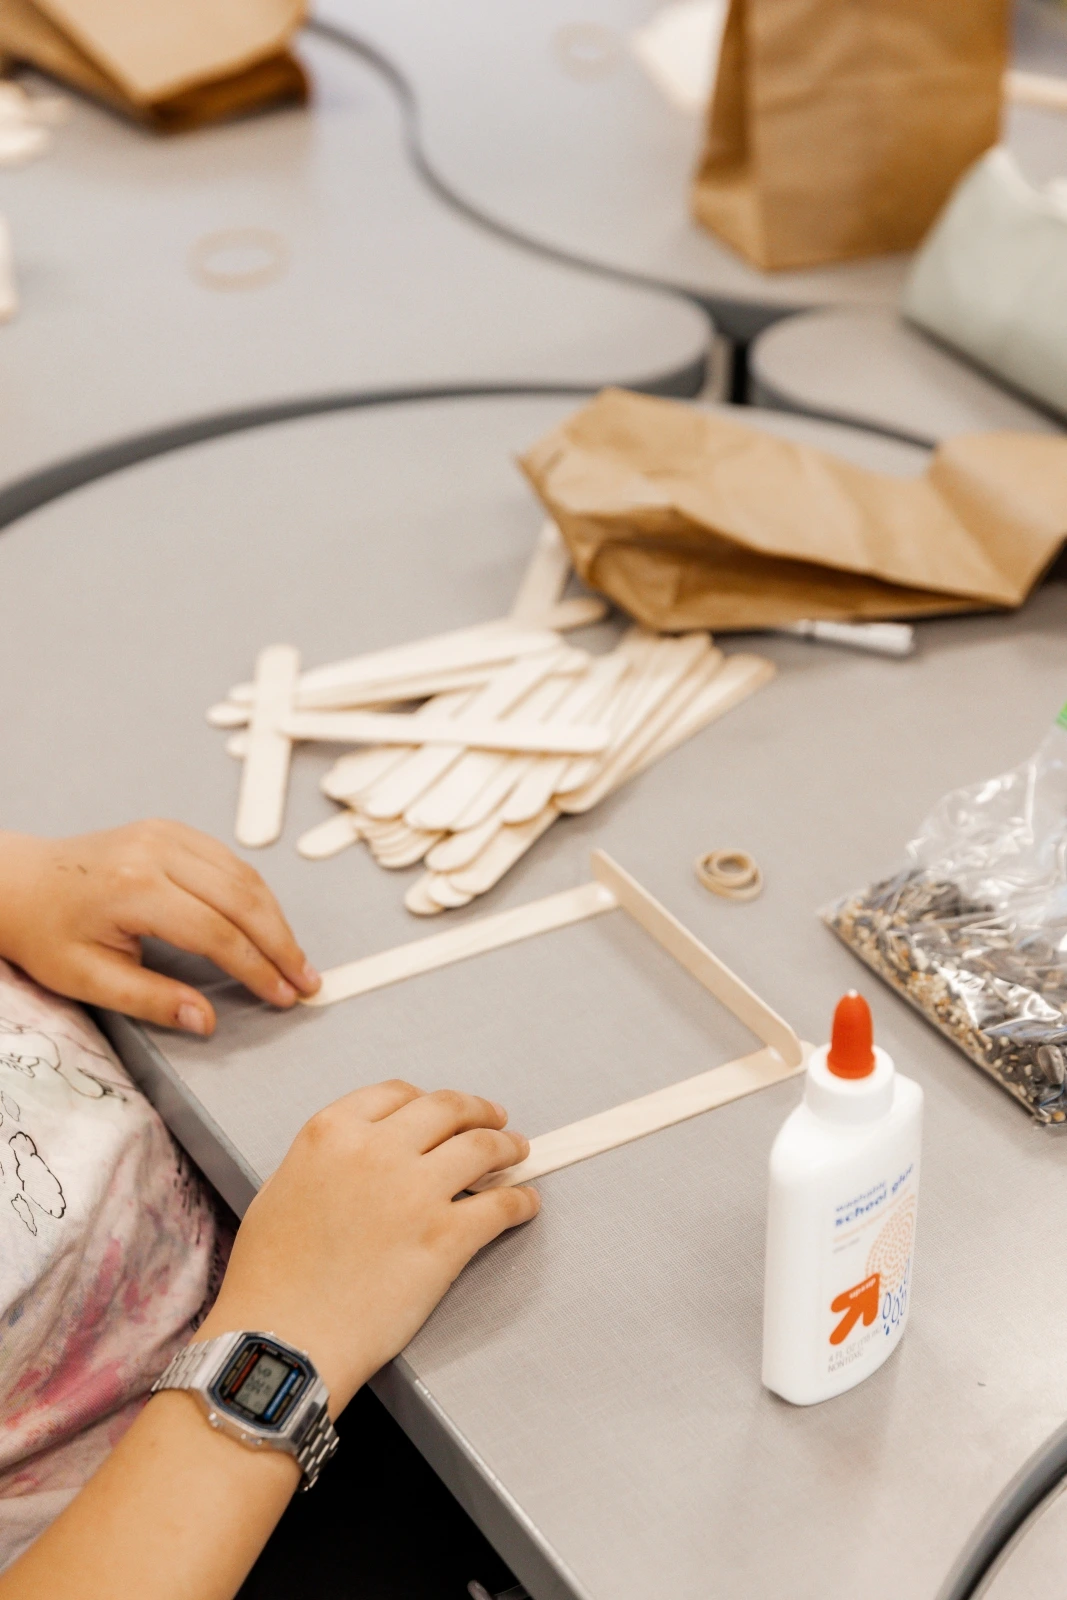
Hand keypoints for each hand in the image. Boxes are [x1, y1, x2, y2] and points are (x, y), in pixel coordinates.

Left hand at [0, 822, 319, 1033]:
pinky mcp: (172, 830)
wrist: (18, 882)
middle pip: (243, 899)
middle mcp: (157, 851)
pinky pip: (230, 860)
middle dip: (281, 944)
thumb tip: (205, 1021)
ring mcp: (167, 834)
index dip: (257, 969)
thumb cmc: (47, 932)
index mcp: (135, 889)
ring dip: (276, 918)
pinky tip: (268, 923)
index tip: (283, 996)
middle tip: (306, 980)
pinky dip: (256, 894)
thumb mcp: (89, 979)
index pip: (217, 933)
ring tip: (294, 958)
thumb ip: (152, 1000)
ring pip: (244, 876)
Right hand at [197, 1081, 539, 1410]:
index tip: (444, 1110)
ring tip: (518, 1152)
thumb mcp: (283, 1186)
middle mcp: (378, 1149)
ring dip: (507, 1146)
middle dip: (478, 1111)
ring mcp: (416, 1191)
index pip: (397, 1093)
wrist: (282, 1337)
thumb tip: (366, 1157)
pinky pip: (500, 1206)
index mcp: (333, 1131)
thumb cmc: (269, 1275)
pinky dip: (520, 1201)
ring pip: (482, 1147)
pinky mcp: (446, 1237)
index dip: (427, 1100)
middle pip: (447, 1109)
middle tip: (496, 1120)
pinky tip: (525, 1204)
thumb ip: (329, 1158)